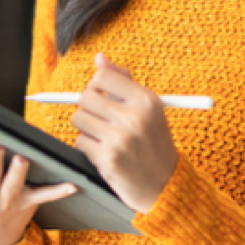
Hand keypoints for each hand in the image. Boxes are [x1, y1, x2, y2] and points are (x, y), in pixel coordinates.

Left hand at [71, 52, 177, 213]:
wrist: (165, 186)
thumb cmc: (153, 142)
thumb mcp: (148, 109)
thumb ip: (123, 81)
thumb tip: (99, 58)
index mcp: (146, 100)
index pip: (102, 76)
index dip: (96, 86)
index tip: (102, 96)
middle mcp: (134, 117)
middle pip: (85, 97)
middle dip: (88, 108)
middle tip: (101, 120)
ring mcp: (120, 139)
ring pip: (79, 119)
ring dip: (87, 129)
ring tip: (106, 137)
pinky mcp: (108, 159)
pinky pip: (80, 141)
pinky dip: (88, 147)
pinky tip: (105, 153)